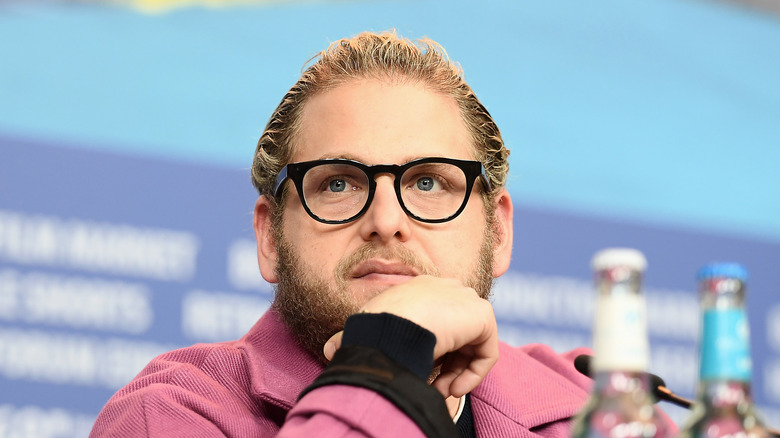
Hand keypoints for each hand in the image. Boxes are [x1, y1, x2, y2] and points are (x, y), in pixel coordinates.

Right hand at [324, 275, 498, 398]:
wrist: (391, 328)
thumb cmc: (372, 329)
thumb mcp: (361, 331)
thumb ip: (351, 338)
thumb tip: (329, 351)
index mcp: (419, 289)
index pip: (434, 321)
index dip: (428, 352)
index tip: (417, 371)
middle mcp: (444, 288)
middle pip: (456, 334)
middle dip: (448, 366)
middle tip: (435, 387)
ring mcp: (465, 298)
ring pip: (472, 345)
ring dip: (458, 374)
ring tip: (442, 391)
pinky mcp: (482, 314)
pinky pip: (487, 352)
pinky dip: (474, 375)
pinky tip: (453, 387)